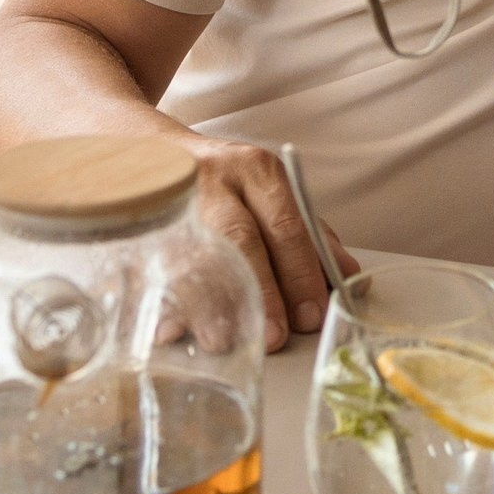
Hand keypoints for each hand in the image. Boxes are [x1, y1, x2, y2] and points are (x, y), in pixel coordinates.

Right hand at [175, 131, 354, 352]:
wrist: (158, 154)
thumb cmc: (227, 185)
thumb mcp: (272, 195)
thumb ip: (310, 235)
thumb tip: (349, 277)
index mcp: (258, 172)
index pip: (287, 224)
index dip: (300, 272)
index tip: (311, 314)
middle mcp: (217, 181)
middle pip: (242, 237)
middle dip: (260, 290)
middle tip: (274, 335)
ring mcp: (175, 200)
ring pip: (195, 253)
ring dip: (210, 303)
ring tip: (223, 340)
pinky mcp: (144, 223)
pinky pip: (154, 265)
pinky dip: (164, 299)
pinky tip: (170, 329)